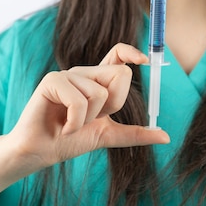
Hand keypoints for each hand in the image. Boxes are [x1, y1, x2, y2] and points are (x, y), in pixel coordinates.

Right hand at [5, 43, 169, 174]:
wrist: (40, 153)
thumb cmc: (69, 141)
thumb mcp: (108, 136)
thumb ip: (135, 134)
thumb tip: (165, 137)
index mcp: (96, 81)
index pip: (118, 54)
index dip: (132, 52)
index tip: (144, 61)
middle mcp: (83, 73)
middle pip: (120, 74)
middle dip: (111, 105)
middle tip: (90, 119)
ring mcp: (67, 75)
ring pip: (100, 93)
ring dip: (88, 119)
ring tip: (71, 124)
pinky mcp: (52, 81)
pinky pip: (79, 101)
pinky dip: (75, 123)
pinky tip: (63, 127)